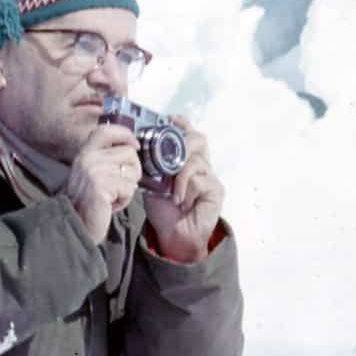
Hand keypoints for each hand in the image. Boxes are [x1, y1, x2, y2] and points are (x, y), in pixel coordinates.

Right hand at [66, 121, 142, 244]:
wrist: (76, 225)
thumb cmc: (89, 203)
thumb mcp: (93, 174)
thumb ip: (107, 159)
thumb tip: (132, 148)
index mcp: (85, 154)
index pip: (106, 131)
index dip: (125, 134)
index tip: (134, 145)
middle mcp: (87, 158)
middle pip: (129, 153)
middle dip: (133, 171)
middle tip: (119, 187)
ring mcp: (93, 171)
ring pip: (132, 171)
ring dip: (128, 187)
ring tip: (113, 196)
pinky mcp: (100, 185)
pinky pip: (129, 187)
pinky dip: (125, 199)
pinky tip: (111, 204)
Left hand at [139, 123, 224, 263]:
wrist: (173, 235)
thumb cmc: (163, 210)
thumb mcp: (151, 183)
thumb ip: (151, 165)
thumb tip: (139, 147)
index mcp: (185, 159)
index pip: (188, 132)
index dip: (180, 123)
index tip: (168, 120)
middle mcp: (200, 164)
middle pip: (198, 139)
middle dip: (181, 144)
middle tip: (168, 159)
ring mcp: (210, 176)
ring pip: (196, 160)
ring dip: (179, 174)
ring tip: (171, 191)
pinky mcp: (216, 189)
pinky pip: (200, 179)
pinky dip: (185, 188)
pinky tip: (179, 201)